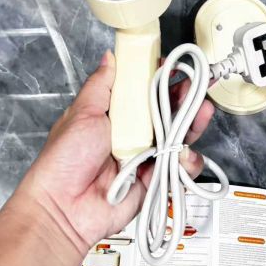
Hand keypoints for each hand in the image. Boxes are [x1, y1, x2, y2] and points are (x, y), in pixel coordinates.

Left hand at [20, 50, 214, 249]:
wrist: (64, 208)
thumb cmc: (66, 160)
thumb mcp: (82, 113)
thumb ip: (101, 85)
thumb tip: (110, 57)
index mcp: (114, 116)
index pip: (144, 92)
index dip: (161, 79)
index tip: (175, 67)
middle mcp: (132, 134)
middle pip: (166, 113)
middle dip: (184, 98)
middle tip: (197, 86)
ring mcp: (145, 158)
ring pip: (177, 138)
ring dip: (192, 124)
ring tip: (201, 111)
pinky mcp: (154, 181)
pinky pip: (179, 168)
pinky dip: (187, 162)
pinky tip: (185, 154)